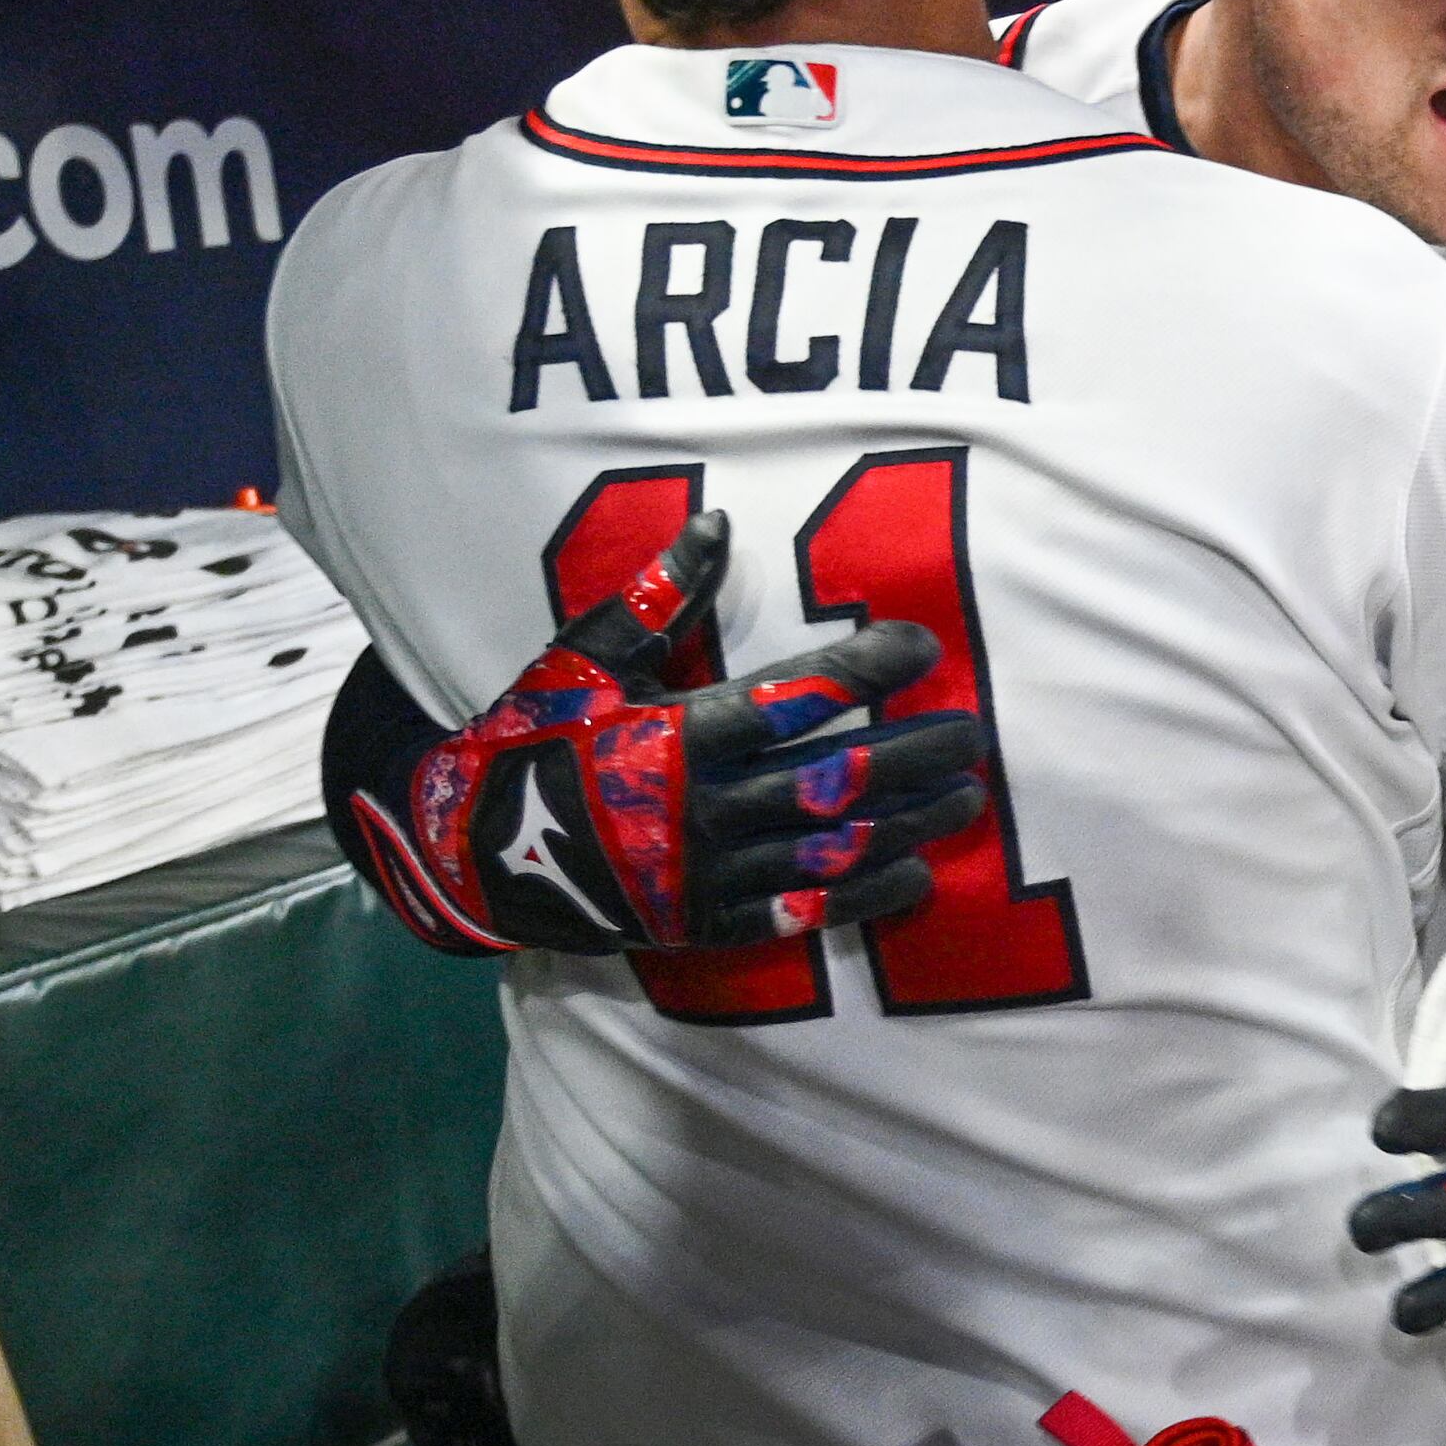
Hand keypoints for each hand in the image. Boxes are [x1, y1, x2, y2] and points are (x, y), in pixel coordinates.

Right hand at [325, 511, 985, 954]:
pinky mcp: (706, 922)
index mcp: (675, 735)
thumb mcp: (581, 660)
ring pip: (828, 847)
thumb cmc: (532, 739)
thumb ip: (656, 598)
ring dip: (906, 823)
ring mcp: (707, 873)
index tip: (921, 646)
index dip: (863, 669)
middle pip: (831, 777)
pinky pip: (798, 912)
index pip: (790, 697)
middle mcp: (701, 807)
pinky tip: (915, 877)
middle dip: (911, 754)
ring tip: (964, 800)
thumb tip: (716, 523)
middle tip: (973, 734)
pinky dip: (861, 897)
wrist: (471, 855)